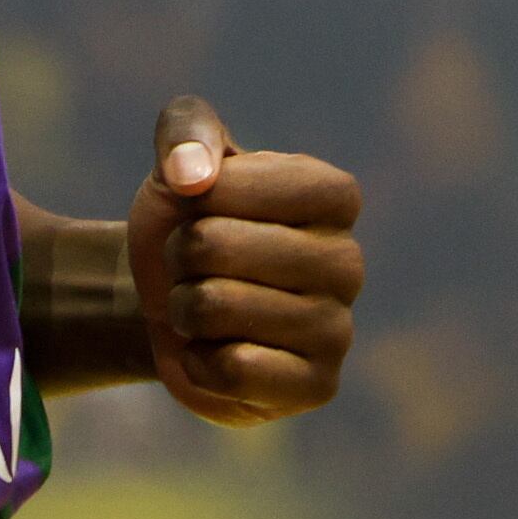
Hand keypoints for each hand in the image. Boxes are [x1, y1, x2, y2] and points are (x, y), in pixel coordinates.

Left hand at [123, 95, 363, 427]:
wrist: (169, 302)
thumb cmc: (187, 220)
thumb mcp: (179, 160)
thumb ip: (185, 133)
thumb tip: (191, 175)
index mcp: (333, 194)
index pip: (242, 183)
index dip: (201, 195)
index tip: (201, 204)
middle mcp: (349, 261)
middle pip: (217, 245)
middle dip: (180, 254)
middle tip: (193, 263)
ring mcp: (339, 329)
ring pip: (217, 307)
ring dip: (184, 306)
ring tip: (203, 305)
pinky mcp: (319, 386)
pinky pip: (234, 369)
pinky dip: (200, 360)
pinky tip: (215, 352)